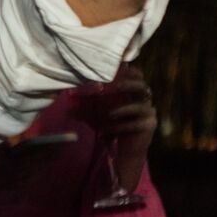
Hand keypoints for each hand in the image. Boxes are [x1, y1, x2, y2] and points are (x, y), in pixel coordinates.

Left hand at [90, 67, 157, 186]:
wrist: (124, 150)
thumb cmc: (111, 127)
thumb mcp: (96, 114)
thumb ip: (86, 104)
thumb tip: (68, 95)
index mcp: (133, 93)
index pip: (137, 76)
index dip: (129, 71)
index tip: (120, 66)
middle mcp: (144, 101)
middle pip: (142, 87)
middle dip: (130, 85)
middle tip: (117, 86)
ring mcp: (149, 113)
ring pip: (138, 107)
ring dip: (123, 110)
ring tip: (110, 114)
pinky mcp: (149, 126)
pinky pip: (135, 124)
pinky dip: (120, 127)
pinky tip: (107, 131)